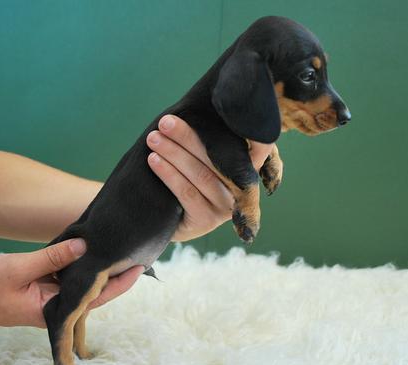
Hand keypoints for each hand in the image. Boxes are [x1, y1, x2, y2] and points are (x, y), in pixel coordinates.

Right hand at [0, 239, 143, 327]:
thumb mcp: (19, 268)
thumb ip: (53, 257)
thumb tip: (84, 246)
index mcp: (53, 310)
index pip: (95, 298)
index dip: (119, 283)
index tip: (139, 267)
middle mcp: (54, 307)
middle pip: (91, 291)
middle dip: (112, 274)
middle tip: (134, 251)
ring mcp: (46, 299)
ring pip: (78, 283)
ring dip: (95, 268)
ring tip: (117, 247)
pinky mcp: (39, 289)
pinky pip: (63, 277)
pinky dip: (75, 264)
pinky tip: (86, 248)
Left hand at [146, 115, 273, 241]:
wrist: (166, 216)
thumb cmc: (186, 174)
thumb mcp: (202, 154)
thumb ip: (212, 136)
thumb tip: (203, 100)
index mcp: (247, 166)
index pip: (254, 144)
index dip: (240, 128)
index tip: (220, 105)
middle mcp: (243, 188)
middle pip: (218, 158)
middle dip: (188, 137)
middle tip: (165, 122)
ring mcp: (226, 206)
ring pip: (200, 174)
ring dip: (174, 154)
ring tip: (153, 139)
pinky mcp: (207, 221)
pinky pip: (188, 193)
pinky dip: (169, 174)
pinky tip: (154, 160)